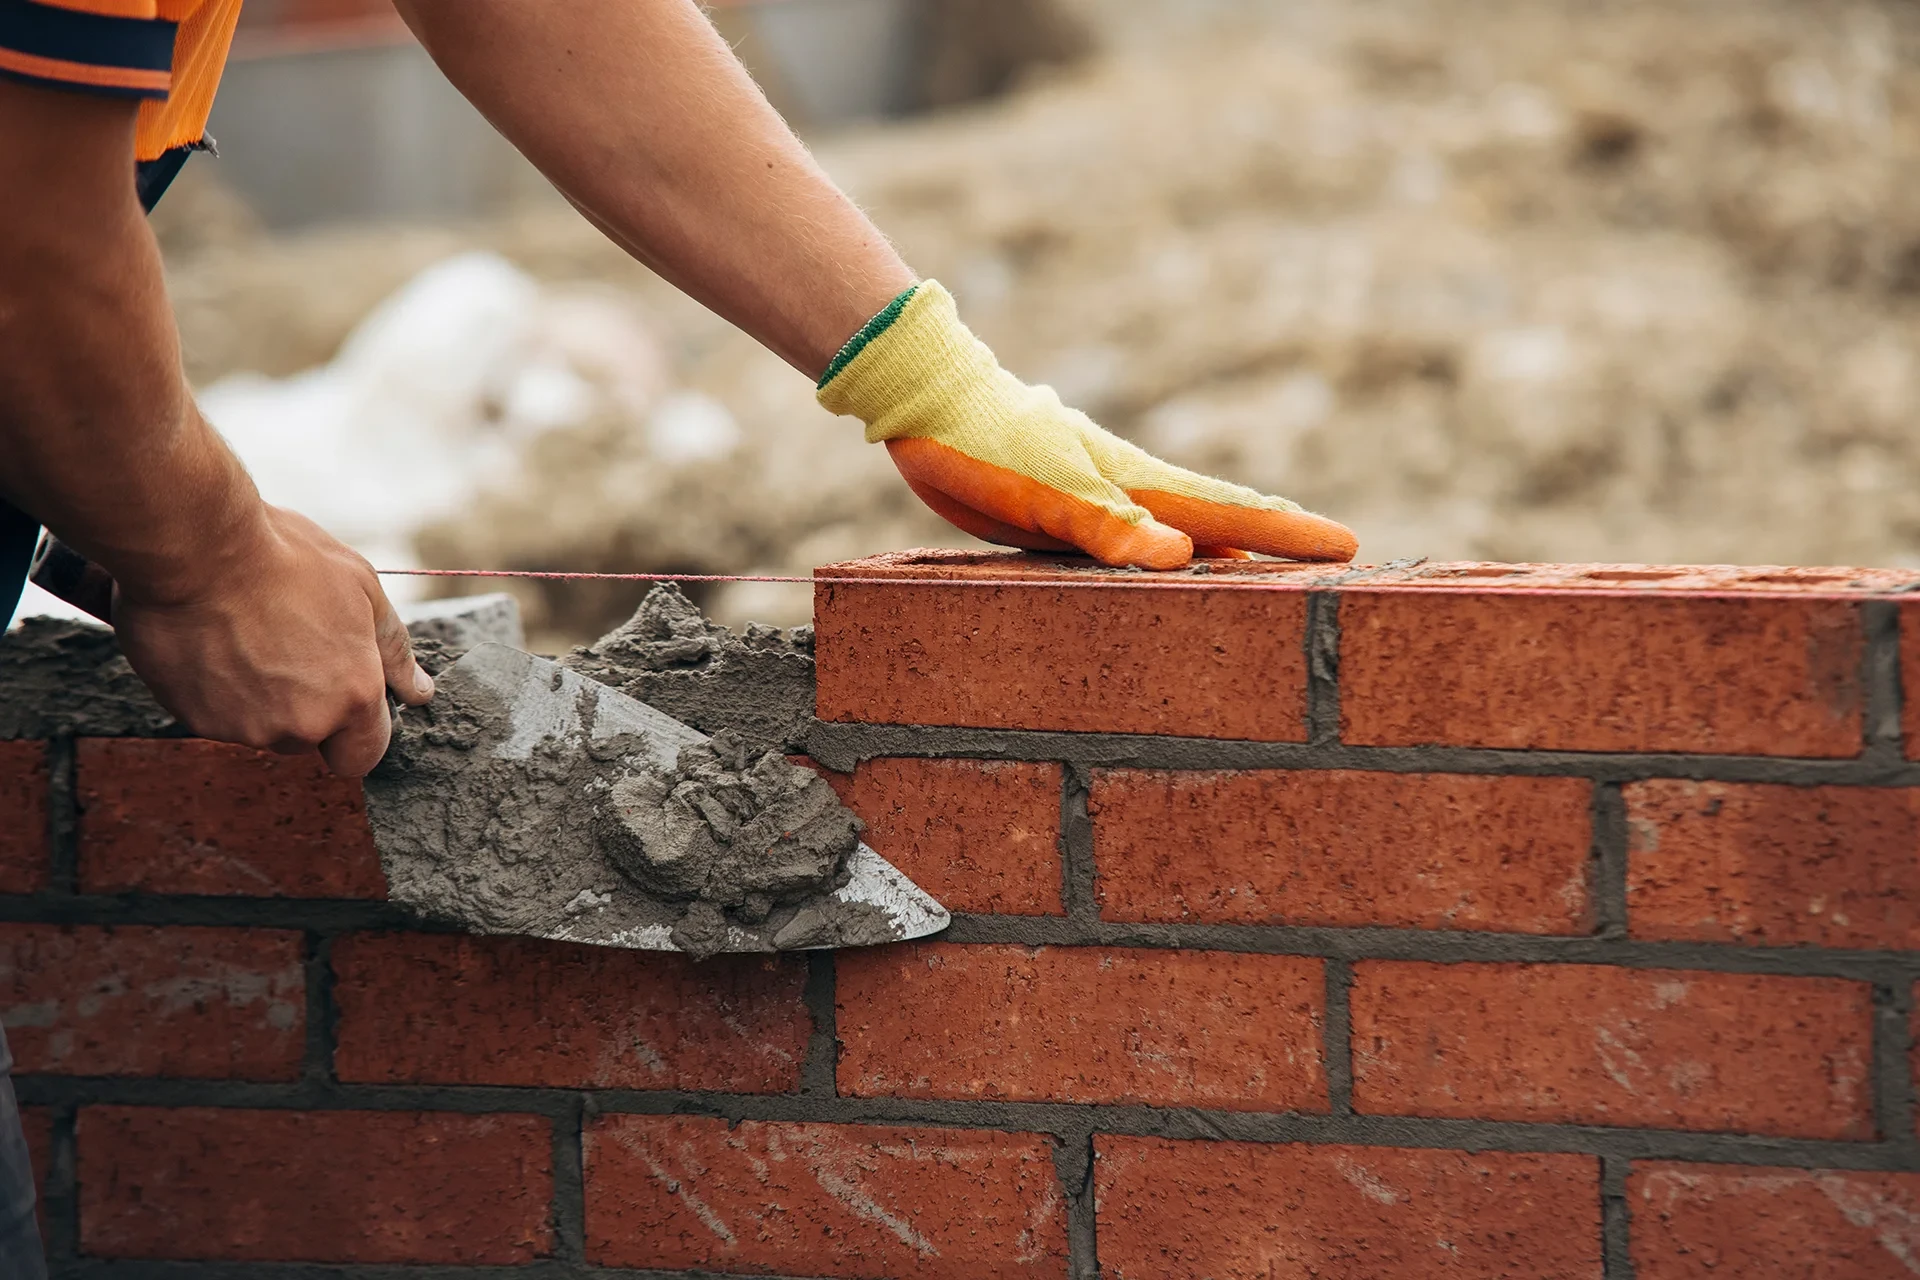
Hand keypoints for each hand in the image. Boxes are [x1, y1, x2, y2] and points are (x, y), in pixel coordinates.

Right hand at [112, 506, 435, 776]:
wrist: (195, 548)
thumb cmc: (285, 558)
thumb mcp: (362, 589)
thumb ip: (394, 651)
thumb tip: (418, 692)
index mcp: (352, 697)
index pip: (364, 754)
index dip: (357, 728)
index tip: (342, 691)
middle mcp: (301, 725)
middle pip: (311, 739)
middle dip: (307, 707)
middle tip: (290, 646)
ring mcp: (244, 727)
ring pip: (262, 729)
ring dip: (261, 698)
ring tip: (249, 637)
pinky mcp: (195, 720)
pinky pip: (218, 716)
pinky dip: (218, 691)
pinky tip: (215, 643)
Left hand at [817, 281, 1357, 568]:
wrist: (930, 404)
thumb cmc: (985, 446)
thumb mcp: (1043, 494)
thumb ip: (1109, 528)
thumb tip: (1185, 556)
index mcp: (1135, 485)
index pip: (1229, 512)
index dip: (1287, 533)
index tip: (1347, 546)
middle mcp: (1129, 491)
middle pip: (1218, 519)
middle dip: (1275, 541)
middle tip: (1330, 563)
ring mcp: (1101, 498)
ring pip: (1178, 528)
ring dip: (1226, 550)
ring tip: (1269, 574)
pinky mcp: (1066, 509)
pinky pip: (1132, 539)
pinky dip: (1167, 552)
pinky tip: (1169, 566)